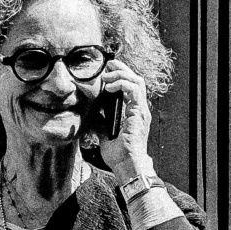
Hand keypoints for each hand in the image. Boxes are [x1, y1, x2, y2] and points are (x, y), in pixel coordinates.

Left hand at [89, 58, 154, 176]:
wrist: (126, 166)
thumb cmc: (119, 154)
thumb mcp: (104, 134)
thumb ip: (100, 122)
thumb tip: (90, 114)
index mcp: (133, 112)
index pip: (130, 86)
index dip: (119, 75)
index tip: (106, 71)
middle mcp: (139, 109)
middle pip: (135, 79)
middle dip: (121, 68)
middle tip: (108, 64)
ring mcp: (141, 110)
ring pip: (136, 80)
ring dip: (121, 74)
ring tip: (106, 75)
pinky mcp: (139, 112)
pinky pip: (134, 90)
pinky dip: (122, 84)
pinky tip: (109, 87)